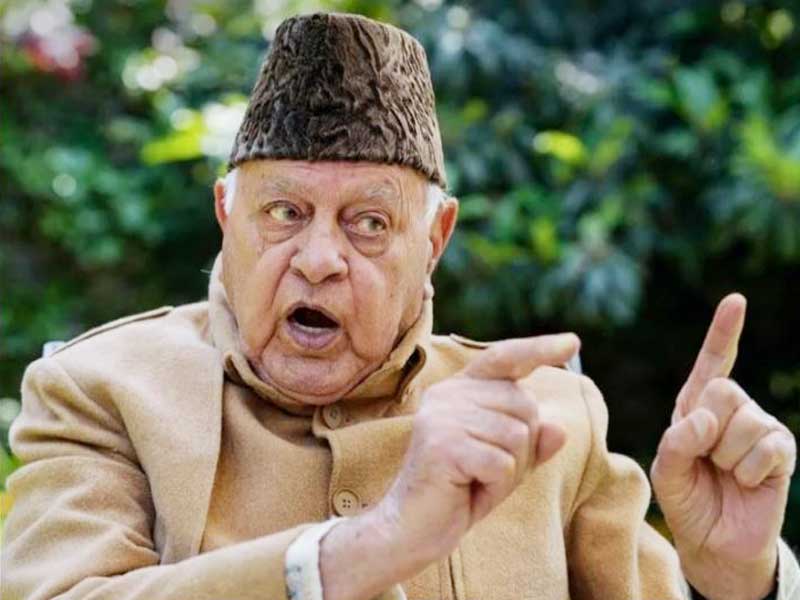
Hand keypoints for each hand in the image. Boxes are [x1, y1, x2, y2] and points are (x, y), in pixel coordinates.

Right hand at [320, 333, 579, 599]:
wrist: (411, 529)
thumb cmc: (459, 491)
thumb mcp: (505, 463)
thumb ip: (530, 442)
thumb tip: (558, 427)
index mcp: (459, 389)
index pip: (504, 359)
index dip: (538, 349)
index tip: (572, 342)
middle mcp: (448, 394)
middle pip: (524, 406)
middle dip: (523, 446)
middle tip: (488, 469)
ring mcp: (442, 416)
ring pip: (517, 435)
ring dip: (509, 469)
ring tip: (476, 479)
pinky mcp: (442, 444)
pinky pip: (503, 463)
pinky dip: (496, 484)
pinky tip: (467, 488)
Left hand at [650, 294, 796, 599]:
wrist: (714, 542)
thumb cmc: (687, 499)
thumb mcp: (667, 470)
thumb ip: (677, 441)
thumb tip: (706, 418)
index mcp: (696, 407)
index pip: (712, 363)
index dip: (724, 333)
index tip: (736, 300)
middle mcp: (731, 410)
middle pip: (722, 389)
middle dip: (707, 430)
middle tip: (706, 459)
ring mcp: (759, 428)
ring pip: (743, 421)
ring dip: (726, 456)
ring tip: (724, 473)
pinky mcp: (782, 451)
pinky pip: (766, 446)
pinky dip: (748, 469)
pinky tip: (746, 481)